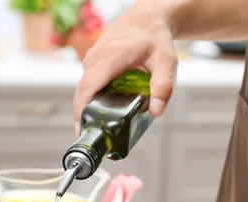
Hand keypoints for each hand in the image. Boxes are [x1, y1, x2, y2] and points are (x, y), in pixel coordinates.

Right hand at [73, 0, 177, 135]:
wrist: (147, 17)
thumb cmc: (155, 37)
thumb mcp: (166, 61)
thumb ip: (163, 86)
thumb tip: (156, 111)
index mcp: (110, 57)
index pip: (87, 88)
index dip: (81, 111)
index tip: (81, 130)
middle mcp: (96, 58)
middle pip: (83, 92)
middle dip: (86, 116)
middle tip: (96, 138)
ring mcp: (92, 59)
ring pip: (87, 89)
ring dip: (92, 108)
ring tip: (104, 129)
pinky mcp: (94, 62)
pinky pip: (91, 84)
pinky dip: (96, 98)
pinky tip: (108, 111)